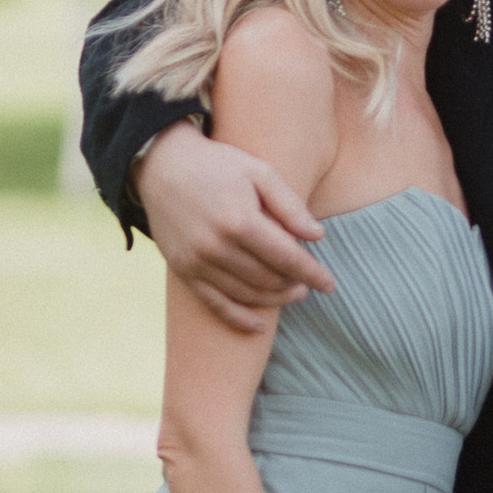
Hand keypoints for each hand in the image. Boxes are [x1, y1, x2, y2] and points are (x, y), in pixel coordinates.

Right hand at [142, 122, 334, 330]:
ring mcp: (197, 261)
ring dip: (274, 300)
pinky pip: (214, 304)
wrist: (162, 165)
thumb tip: (318, 236)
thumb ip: (289, 205)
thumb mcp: (259, 171)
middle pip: (268, 279)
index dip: (312, 273)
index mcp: (240, 219)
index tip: (330, 284)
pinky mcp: (182, 270)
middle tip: (308, 283)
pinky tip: (258, 327)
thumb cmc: (218, 165)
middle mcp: (217, 246)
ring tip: (291, 294)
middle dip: (294, 285)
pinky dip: (238, 318)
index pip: (287, 257)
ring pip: (246, 294)